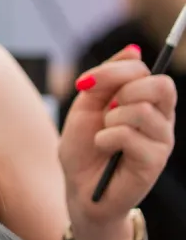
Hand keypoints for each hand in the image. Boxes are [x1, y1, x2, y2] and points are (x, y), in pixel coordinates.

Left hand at [59, 45, 175, 239]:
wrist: (78, 188)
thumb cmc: (84, 147)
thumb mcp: (87, 106)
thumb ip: (107, 78)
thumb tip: (133, 50)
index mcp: (147, 102)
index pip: (146, 70)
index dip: (114, 71)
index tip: (86, 84)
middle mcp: (161, 119)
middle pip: (160, 85)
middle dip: (122, 91)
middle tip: (105, 110)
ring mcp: (161, 141)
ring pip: (143, 109)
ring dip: (111, 119)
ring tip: (104, 134)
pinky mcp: (154, 162)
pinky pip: (130, 135)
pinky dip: (106, 138)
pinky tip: (104, 149)